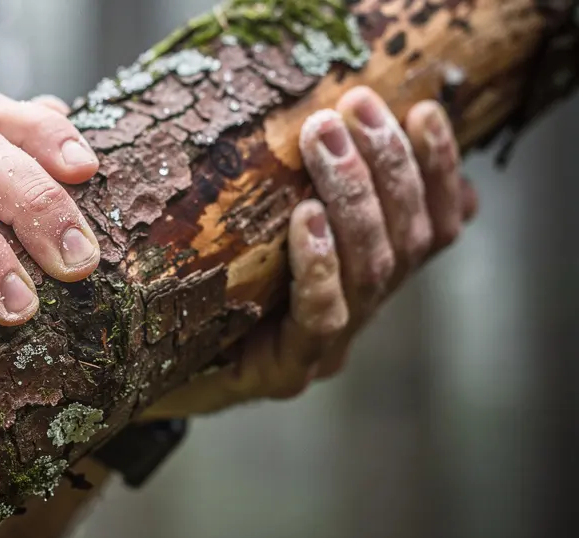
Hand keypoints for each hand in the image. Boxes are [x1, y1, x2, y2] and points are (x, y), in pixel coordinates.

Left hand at [144, 87, 477, 417]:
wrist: (156, 373)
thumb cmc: (211, 286)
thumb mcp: (261, 229)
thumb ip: (305, 187)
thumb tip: (335, 119)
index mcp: (370, 280)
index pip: (433, 227)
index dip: (439, 171)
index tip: (423, 110)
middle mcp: (361, 314)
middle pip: (405, 242)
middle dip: (388, 166)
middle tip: (355, 105)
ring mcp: (328, 349)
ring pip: (370, 272)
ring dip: (355, 198)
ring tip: (325, 138)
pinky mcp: (284, 372)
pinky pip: (317, 318)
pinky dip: (320, 264)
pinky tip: (307, 217)